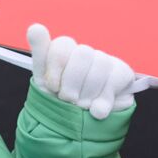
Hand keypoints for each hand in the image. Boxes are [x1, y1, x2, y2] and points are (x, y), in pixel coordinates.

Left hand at [27, 24, 144, 119]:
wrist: (78, 129)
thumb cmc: (59, 102)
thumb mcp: (43, 80)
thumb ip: (39, 53)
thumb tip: (35, 27)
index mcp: (64, 52)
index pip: (63, 44)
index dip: (56, 67)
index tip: (52, 87)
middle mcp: (85, 54)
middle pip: (83, 53)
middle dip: (72, 82)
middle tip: (68, 99)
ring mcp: (104, 62)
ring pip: (100, 64)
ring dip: (88, 93)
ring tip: (81, 105)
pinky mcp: (121, 73)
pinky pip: (116, 77)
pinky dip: (104, 99)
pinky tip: (96, 111)